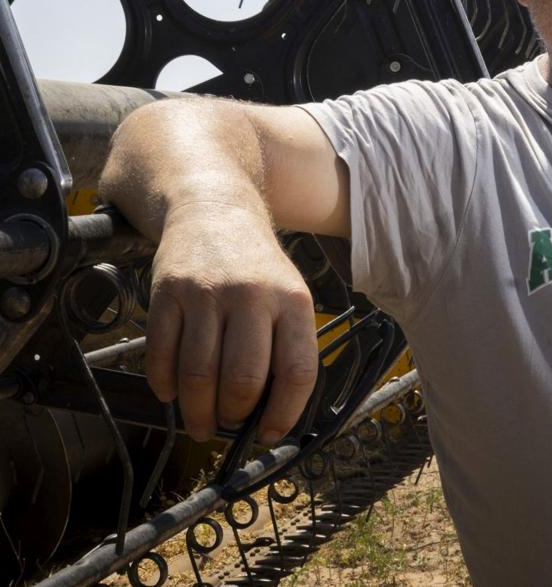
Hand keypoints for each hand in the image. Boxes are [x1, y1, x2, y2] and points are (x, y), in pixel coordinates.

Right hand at [144, 202, 318, 444]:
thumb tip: (273, 414)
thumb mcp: (289, 295)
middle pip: (242, 380)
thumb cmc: (257, 268)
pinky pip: (160, 355)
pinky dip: (164, 385)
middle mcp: (251, 296)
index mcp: (293, 301)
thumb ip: (286, 346)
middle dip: (234, 416)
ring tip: (200, 423)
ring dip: (197, 412)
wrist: (214, 211)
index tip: (270, 433)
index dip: (284, 414)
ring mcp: (206, 293)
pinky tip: (173, 393)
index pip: (296, 371)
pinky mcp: (167, 293)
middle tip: (229, 424)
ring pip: (198, 375)